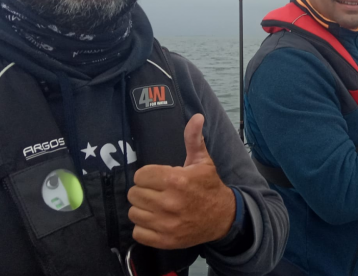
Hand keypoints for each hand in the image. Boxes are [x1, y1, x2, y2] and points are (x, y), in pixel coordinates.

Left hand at [128, 114, 234, 248]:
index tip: (157, 178)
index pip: (140, 175)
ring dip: (142, 209)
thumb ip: (194, 139)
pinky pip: (137, 233)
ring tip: (155, 206)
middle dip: (144, 191)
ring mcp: (165, 223)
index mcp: (176, 180)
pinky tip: (155, 220)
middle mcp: (169, 202)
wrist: (223, 217)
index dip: (148, 175)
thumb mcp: (202, 161)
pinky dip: (144, 228)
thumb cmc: (209, 187)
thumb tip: (196, 116)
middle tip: (156, 192)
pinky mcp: (164, 240)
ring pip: (134, 213)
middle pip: (134, 194)